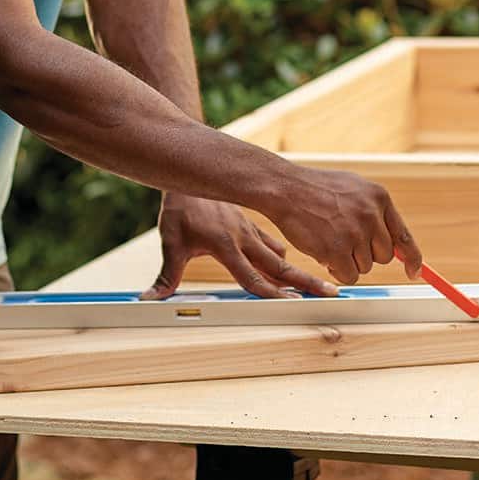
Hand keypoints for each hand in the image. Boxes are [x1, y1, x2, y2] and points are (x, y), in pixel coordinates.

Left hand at [139, 193, 339, 299]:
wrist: (189, 176)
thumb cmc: (180, 210)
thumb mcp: (171, 242)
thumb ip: (166, 275)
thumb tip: (149, 300)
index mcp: (226, 246)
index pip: (251, 277)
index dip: (271, 292)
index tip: (292, 302)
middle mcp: (244, 240)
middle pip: (278, 267)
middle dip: (304, 282)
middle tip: (329, 293)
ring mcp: (250, 232)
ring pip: (279, 255)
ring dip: (298, 271)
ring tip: (322, 285)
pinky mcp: (251, 226)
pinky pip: (272, 243)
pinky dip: (283, 255)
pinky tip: (294, 264)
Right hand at [259, 168, 422, 284]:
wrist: (286, 189)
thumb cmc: (316, 190)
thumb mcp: (354, 189)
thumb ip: (375, 212)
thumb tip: (396, 243)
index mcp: (379, 197)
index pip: (404, 236)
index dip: (413, 258)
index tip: (415, 273)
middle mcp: (371, 214)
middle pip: (384, 256)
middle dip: (366, 255)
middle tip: (345, 243)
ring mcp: (354, 233)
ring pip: (366, 267)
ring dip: (349, 262)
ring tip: (330, 241)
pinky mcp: (337, 250)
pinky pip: (349, 276)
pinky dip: (337, 271)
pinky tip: (323, 252)